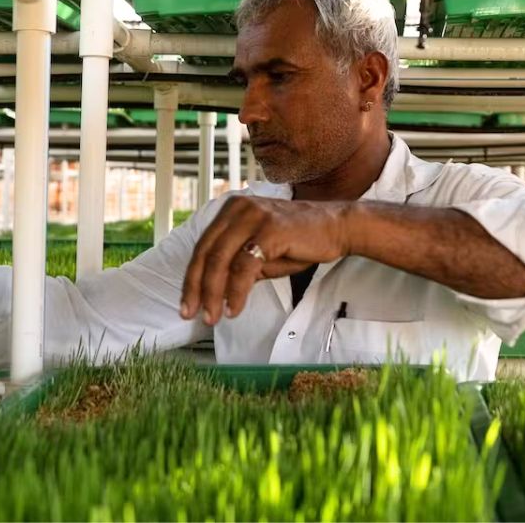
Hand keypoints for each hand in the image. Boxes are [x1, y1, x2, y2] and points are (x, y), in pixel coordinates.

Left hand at [180, 196, 354, 324]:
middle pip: (206, 254)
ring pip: (221, 260)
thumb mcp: (262, 254)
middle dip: (196, 289)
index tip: (186, 304)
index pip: (202, 248)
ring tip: (214, 316)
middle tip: (192, 314)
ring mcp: (253, 216)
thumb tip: (215, 292)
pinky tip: (235, 308)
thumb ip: (237, 267)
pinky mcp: (269, 229)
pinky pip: (244, 266)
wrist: (337, 227)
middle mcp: (238, 209)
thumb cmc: (300, 240)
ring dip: (214, 293)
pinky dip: (236, 291)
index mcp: (231, 211)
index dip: (191, 279)